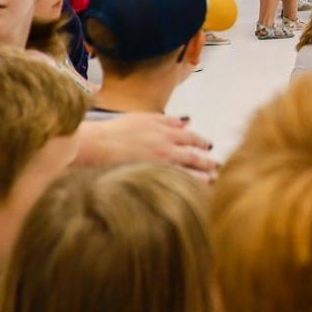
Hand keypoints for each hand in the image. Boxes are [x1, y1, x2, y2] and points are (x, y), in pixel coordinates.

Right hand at [75, 113, 217, 179]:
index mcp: (165, 133)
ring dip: (202, 178)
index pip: (191, 138)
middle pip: (194, 158)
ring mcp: (159, 167)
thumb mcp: (143, 117)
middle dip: (207, 163)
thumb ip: (166, 120)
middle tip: (217, 167)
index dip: (202, 142)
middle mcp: (166, 150)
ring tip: (211, 182)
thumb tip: (187, 121)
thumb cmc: (114, 131)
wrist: (95, 146)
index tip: (209, 146)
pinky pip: (174, 187)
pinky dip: (186, 189)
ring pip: (188, 174)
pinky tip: (193, 194)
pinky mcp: (150, 180)